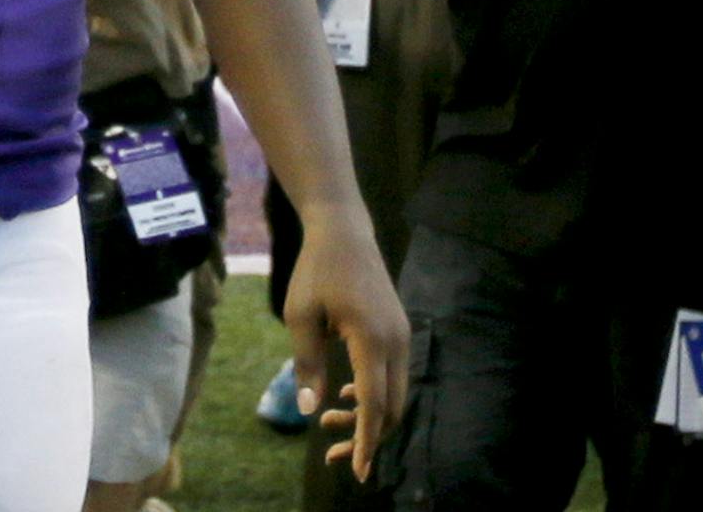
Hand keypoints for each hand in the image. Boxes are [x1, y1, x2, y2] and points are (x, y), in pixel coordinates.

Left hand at [283, 206, 409, 482]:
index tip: (356, 469)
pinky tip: (345, 398)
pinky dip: (375, 396)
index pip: (374, 402)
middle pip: (392, 406)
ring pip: (395, 394)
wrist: (344, 233)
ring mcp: (402, 336)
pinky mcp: (399, 332)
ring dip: (370, 418)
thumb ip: (307, 364)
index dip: (365, 440)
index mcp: (370, 338)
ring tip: (331, 426)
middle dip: (367, 437)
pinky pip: (394, 375)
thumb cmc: (316, 271)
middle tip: (334, 456)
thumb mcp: (300, 317)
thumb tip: (310, 411)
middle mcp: (395, 340)